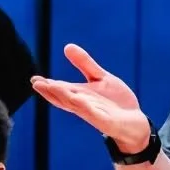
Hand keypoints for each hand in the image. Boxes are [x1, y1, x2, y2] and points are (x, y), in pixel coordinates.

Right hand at [33, 45, 151, 153]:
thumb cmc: (115, 102)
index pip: (61, 89)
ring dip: (63, 96)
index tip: (34, 79)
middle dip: (50, 91)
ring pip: (75, 105)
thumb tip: (67, 46)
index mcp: (80, 94)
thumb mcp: (101, 78)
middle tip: (36, 83)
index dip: (47, 85)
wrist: (135, 122)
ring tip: (51, 87)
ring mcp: (94, 114)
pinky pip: (94, 114)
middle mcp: (83, 105)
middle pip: (64, 97)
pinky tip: (77, 99)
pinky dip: (85, 107)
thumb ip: (85, 64)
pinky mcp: (106, 121)